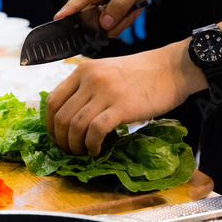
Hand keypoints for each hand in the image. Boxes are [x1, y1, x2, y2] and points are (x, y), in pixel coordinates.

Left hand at [46, 40, 202, 155]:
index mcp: (82, 71)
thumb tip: (72, 118)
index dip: (49, 124)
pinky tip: (97, 150)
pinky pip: (95, 131)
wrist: (172, 68)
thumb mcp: (106, 72)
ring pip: (75, 126)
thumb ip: (87, 88)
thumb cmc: (141, 73)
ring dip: (75, 146)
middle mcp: (90, 80)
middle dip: (61, 140)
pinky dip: (91, 145)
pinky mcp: (122, 107)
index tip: (56, 137)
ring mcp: (105, 92)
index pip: (52, 100)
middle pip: (61, 117)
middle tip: (69, 151)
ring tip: (83, 153)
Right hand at [54, 0, 160, 37]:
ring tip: (132, 9)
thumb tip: (104, 25)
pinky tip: (128, 11)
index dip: (69, 9)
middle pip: (91, 18)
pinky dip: (118, 21)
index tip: (58, 18)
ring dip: (118, 22)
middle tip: (132, 12)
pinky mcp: (95, 6)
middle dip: (113, 23)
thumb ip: (120, 6)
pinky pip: (103, 23)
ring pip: (99, 24)